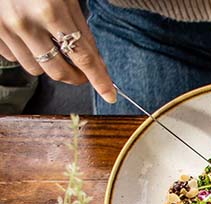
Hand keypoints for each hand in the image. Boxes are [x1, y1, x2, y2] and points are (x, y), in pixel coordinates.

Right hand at [0, 0, 114, 102]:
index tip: (110, 94)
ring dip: (49, 64)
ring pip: (35, 68)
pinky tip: (30, 38)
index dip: (99, 79)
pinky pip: (13, 58)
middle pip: (58, 71)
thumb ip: (80, 27)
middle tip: (83, 73)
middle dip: (75, 76)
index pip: (82, 56)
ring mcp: (5, 28)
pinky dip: (26, 53)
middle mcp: (25, 23)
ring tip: (52, 47)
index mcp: (50, 11)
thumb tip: (94, 60)